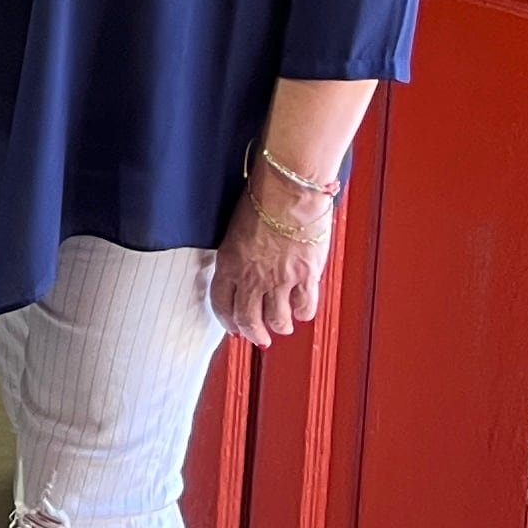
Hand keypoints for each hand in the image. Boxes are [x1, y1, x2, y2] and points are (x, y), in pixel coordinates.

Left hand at [212, 191, 330, 346]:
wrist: (290, 189)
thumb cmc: (263, 197)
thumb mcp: (236, 227)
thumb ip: (238, 252)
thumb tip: (242, 264)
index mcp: (229, 262)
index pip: (222, 303)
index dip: (228, 320)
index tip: (234, 327)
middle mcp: (252, 276)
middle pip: (249, 319)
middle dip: (254, 333)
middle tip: (260, 338)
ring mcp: (280, 280)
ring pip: (278, 320)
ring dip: (280, 326)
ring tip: (283, 325)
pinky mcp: (306, 276)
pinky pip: (305, 307)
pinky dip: (303, 312)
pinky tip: (302, 309)